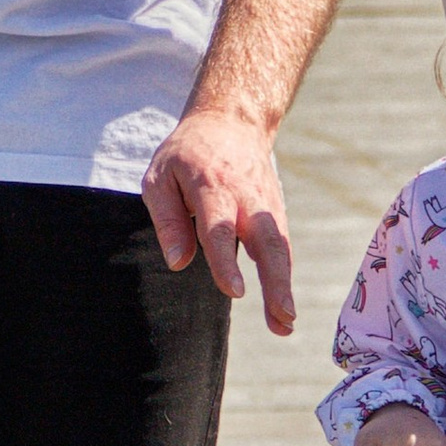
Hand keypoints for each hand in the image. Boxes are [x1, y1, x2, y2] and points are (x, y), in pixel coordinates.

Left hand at [143, 105, 294, 331]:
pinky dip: (285, 276)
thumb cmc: (186, 154)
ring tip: (285, 323)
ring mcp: (266, 203)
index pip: (219, 227)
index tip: (234, 290)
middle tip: (281, 315)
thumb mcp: (160, 176)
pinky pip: (283, 245)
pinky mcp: (276, 210)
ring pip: (281, 246)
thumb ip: (167, 219)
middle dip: (275, 280)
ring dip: (285, 285)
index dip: (225, 260)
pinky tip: (282, 308)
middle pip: (265, 240)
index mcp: (211, 186)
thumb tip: (178, 262)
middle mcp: (245, 196)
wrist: (231, 121)